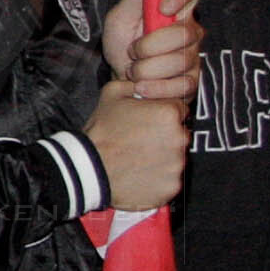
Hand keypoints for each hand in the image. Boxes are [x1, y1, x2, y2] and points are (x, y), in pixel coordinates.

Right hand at [88, 77, 189, 212]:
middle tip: (141, 140)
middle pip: (181, 134)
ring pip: (176, 157)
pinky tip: (139, 173)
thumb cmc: (101, 130)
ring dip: (162, 157)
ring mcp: (177, 165)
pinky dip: (158, 178)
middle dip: (165, 136)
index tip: (147, 121)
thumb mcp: (111, 93)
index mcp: (168, 114)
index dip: (162, 113)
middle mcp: (180, 139)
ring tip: (138, 158)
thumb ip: (135, 85)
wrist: (89, 168)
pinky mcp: (172, 187)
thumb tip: (145, 83)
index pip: (179, 110)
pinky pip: (170, 179)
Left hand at [106, 0, 206, 106]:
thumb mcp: (120, 18)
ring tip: (134, 69)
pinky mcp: (192, 81)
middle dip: (151, 45)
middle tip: (133, 50)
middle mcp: (190, 30)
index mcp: (175, 9)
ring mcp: (193, 56)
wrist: (119, 79)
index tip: (162, 6)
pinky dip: (156, 87)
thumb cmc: (121, 44)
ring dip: (148, 68)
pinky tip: (143, 86)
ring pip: (181, 60)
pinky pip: (182, 85)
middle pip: (186, 32)